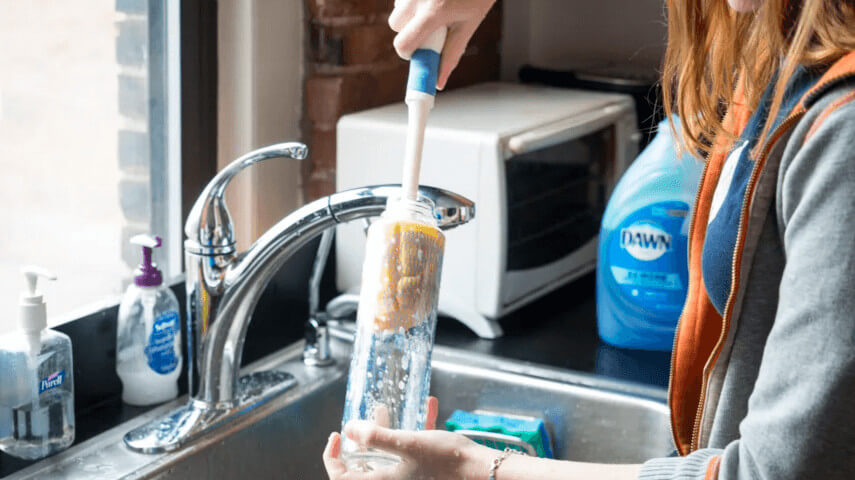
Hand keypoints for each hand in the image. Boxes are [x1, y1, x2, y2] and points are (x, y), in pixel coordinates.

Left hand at [323, 396, 491, 478]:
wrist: (481, 471)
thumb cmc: (446, 461)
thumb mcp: (408, 444)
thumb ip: (377, 437)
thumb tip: (349, 429)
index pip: (343, 478)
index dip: (332, 458)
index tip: (335, 436)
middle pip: (365, 465)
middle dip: (363, 438)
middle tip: (363, 420)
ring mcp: (411, 475)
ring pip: (389, 455)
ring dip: (388, 431)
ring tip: (388, 409)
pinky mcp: (427, 469)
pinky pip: (414, 449)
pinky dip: (417, 430)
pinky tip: (429, 406)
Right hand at [388, 0, 496, 89]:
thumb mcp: (469, 24)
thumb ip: (451, 54)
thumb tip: (439, 81)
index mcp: (434, 12)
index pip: (404, 44)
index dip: (407, 53)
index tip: (415, 54)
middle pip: (395, 25)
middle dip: (409, 29)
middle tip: (430, 25)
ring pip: (398, 7)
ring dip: (411, 11)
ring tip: (437, 3)